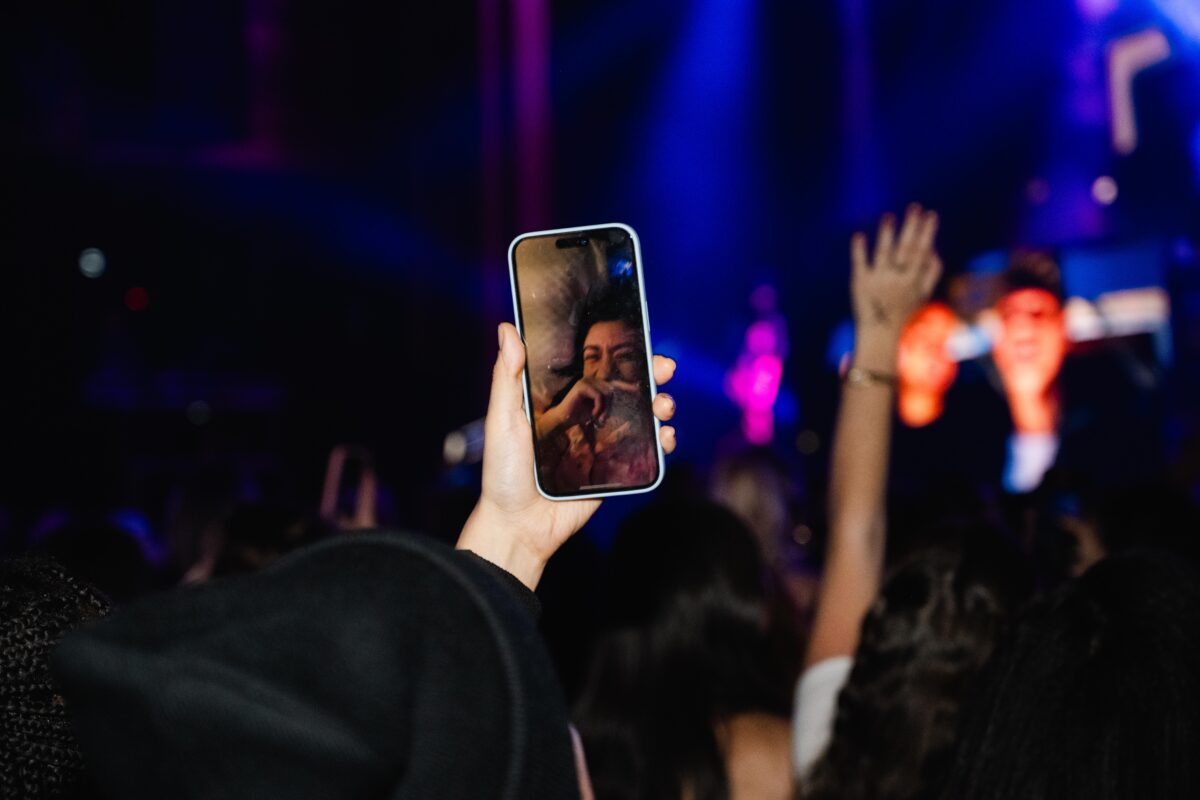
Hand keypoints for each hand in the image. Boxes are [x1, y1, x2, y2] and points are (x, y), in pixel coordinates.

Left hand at [457, 322, 677, 589]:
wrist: (520, 526)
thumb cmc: (504, 474)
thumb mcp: (503, 420)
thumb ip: (507, 377)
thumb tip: (507, 330)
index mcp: (560, 401)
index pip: (594, 367)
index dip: (618, 352)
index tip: (636, 337)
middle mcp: (585, 417)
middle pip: (626, 388)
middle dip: (651, 374)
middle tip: (664, 368)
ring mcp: (603, 442)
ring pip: (641, 416)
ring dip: (661, 405)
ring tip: (663, 406)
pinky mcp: (615, 469)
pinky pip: (646, 451)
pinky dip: (662, 441)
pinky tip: (665, 436)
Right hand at [537, 375, 640, 436]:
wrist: (563, 418)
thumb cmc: (580, 414)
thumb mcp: (598, 409)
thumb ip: (608, 404)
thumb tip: (623, 402)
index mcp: (598, 384)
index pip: (616, 383)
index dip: (628, 385)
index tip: (640, 387)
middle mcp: (593, 380)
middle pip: (612, 391)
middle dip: (610, 407)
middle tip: (603, 420)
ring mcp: (587, 381)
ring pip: (607, 394)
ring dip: (605, 409)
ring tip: (599, 419)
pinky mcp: (582, 385)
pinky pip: (599, 396)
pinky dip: (599, 408)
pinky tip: (594, 415)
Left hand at [851, 204, 941, 337]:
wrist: (879, 331)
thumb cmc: (903, 310)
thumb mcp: (923, 294)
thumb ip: (932, 272)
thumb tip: (933, 248)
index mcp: (913, 281)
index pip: (921, 252)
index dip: (926, 233)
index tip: (931, 214)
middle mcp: (896, 279)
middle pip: (905, 250)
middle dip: (911, 228)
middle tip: (915, 207)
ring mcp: (877, 280)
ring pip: (883, 254)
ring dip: (886, 235)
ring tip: (889, 217)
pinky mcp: (860, 282)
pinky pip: (860, 264)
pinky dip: (859, 250)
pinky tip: (859, 236)